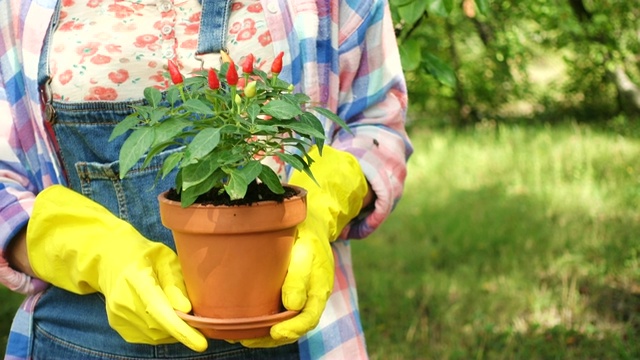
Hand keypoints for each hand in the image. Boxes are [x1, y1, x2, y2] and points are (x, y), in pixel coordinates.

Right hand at [26, 185, 207, 351]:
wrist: (111, 259)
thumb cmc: (146, 256)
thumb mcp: (166, 259)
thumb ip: (175, 283)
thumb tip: (186, 310)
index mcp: (135, 277)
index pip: (159, 309)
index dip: (180, 328)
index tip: (201, 344)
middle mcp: (122, 300)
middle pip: (158, 325)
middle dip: (182, 327)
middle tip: (196, 316)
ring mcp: (116, 315)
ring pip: (154, 335)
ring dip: (172, 329)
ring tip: (178, 311)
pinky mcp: (117, 325)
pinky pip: (147, 337)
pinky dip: (162, 331)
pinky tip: (165, 316)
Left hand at [238, 220, 333, 347]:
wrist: (308, 225)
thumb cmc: (306, 235)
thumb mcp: (306, 248)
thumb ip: (300, 274)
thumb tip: (292, 305)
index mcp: (318, 289)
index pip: (309, 318)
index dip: (293, 329)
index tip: (276, 333)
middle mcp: (309, 299)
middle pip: (294, 327)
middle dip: (271, 338)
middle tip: (248, 339)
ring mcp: (297, 298)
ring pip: (283, 323)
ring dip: (263, 333)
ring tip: (241, 335)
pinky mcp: (285, 294)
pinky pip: (275, 312)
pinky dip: (261, 320)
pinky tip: (243, 321)